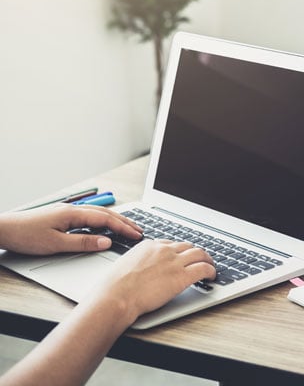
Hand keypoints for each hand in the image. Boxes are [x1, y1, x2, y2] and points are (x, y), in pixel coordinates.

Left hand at [0, 204, 142, 254]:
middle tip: (139, 230)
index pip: (106, 219)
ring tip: (127, 227)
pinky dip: (102, 220)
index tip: (137, 235)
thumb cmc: (25, 236)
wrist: (3, 229)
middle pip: (105, 214)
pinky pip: (89, 216)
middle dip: (124, 222)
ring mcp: (67, 211)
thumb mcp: (56, 244)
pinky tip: (104, 226)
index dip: (123, 227)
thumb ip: (83, 243)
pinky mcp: (61, 216)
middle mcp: (72, 209)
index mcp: (73, 214)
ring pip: (97, 214)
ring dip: (115, 220)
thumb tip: (106, 242)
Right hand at [89, 239, 215, 322]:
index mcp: (148, 245)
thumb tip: (140, 268)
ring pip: (200, 254)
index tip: (181, 257)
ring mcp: (174, 262)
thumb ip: (137, 262)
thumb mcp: (125, 265)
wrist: (117, 296)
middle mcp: (163, 250)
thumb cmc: (115, 287)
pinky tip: (211, 276)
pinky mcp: (182, 276)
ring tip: (210, 267)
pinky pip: (204, 268)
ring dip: (207, 260)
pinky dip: (211, 271)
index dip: (179, 251)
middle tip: (200, 260)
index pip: (170, 243)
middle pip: (187, 246)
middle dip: (195, 253)